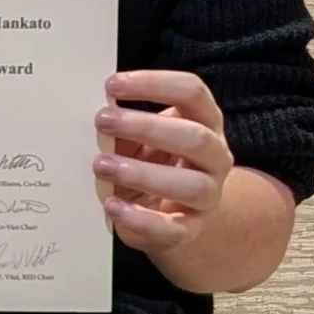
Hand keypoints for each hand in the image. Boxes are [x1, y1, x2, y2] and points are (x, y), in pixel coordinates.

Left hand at [93, 69, 232, 259]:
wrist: (175, 218)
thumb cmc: (155, 166)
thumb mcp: (142, 141)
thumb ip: (125, 127)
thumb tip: (97, 115)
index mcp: (205, 122)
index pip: (192, 91)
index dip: (154, 83)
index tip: (112, 85)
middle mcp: (215, 156)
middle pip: (194, 136)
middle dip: (146, 126)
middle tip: (102, 121)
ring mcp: (208, 195)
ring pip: (190, 184)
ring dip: (143, 173)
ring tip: (101, 166)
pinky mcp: (190, 230)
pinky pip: (171, 228)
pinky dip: (139, 218)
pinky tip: (112, 206)